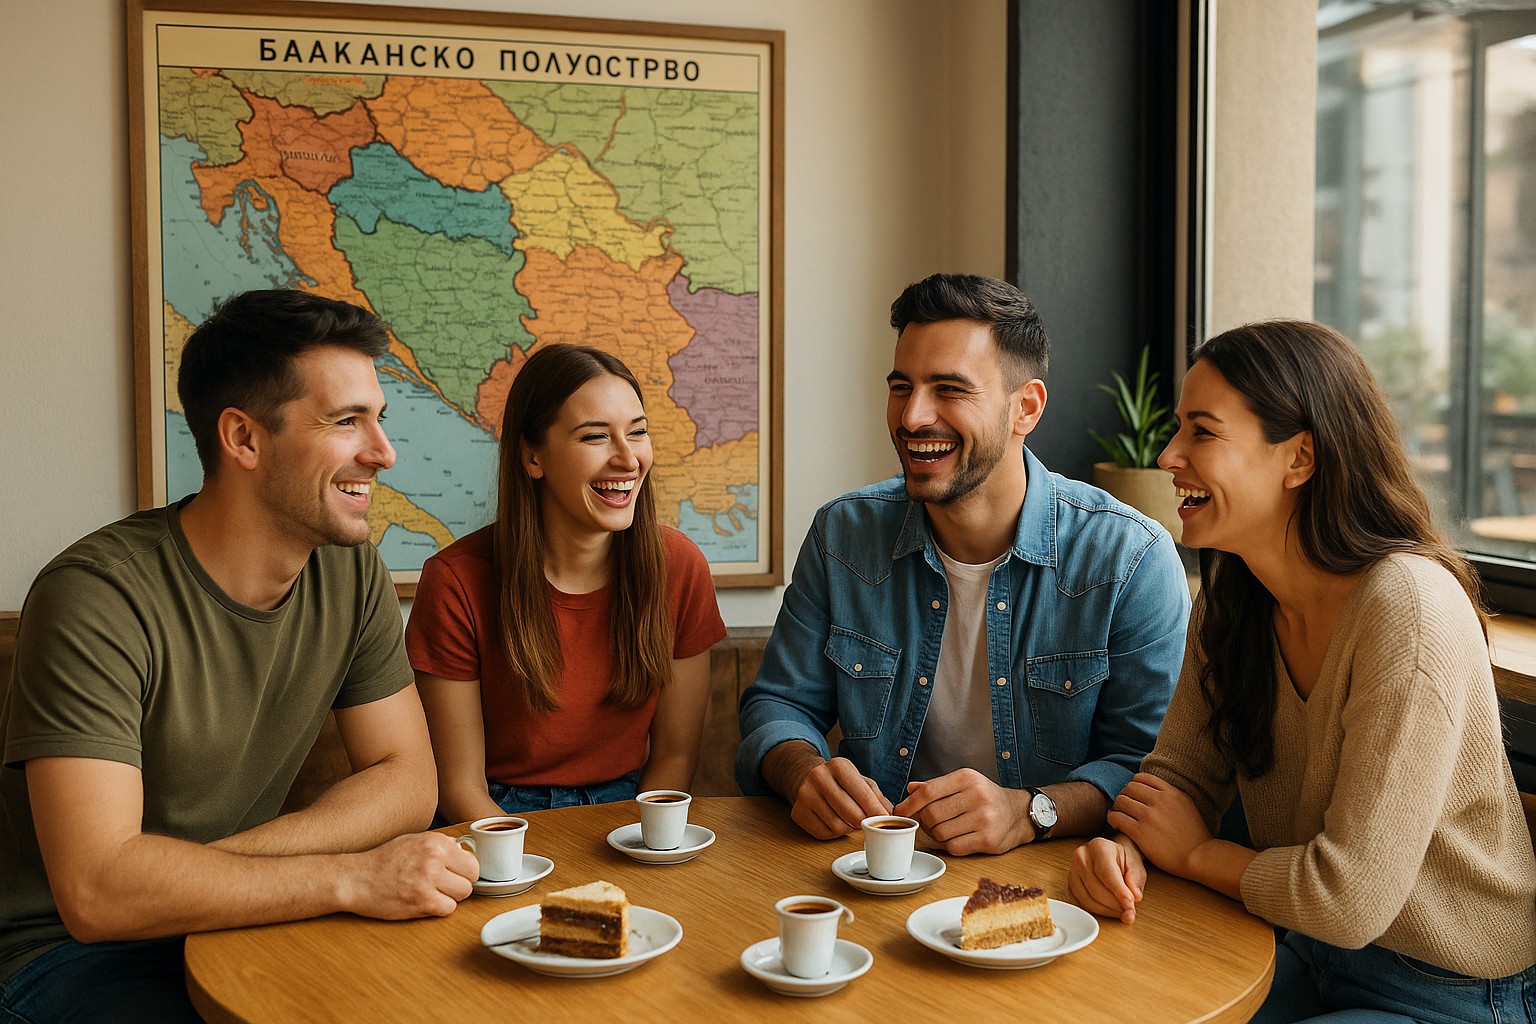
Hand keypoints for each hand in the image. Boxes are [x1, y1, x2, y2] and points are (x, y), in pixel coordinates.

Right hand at [339, 832, 477, 918]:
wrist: (356, 878)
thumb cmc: (383, 860)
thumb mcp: (414, 840)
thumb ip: (441, 845)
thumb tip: (463, 853)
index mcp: (435, 842)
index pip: (472, 861)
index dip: (464, 871)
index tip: (455, 874)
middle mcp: (434, 858)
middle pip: (470, 880)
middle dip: (459, 885)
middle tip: (442, 886)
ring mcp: (428, 881)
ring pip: (461, 895)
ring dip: (449, 897)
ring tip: (431, 893)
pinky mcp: (420, 901)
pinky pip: (447, 909)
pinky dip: (437, 909)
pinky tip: (423, 902)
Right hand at [789, 756, 892, 838]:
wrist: (804, 776)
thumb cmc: (838, 780)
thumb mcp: (859, 780)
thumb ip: (876, 795)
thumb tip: (890, 813)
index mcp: (838, 766)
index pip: (862, 793)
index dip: (876, 810)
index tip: (885, 819)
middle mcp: (819, 777)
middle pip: (851, 812)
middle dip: (864, 821)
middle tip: (869, 823)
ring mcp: (806, 795)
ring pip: (838, 825)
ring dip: (849, 828)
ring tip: (851, 820)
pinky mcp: (798, 813)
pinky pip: (824, 833)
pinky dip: (835, 833)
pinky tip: (837, 822)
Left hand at [894, 769, 1031, 854]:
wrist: (1017, 813)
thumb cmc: (984, 797)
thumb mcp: (963, 784)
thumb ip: (936, 786)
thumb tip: (910, 790)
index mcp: (966, 778)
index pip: (928, 791)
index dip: (910, 804)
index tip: (900, 811)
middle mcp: (976, 796)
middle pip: (931, 814)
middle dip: (925, 821)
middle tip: (928, 823)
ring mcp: (984, 819)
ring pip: (940, 833)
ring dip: (937, 834)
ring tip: (946, 829)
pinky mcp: (988, 839)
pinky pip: (954, 847)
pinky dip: (950, 845)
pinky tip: (959, 838)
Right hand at [1068, 836, 1146, 923]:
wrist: (1112, 856)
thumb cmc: (1124, 859)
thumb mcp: (1136, 865)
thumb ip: (1136, 880)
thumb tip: (1135, 896)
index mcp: (1099, 847)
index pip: (1107, 873)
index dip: (1119, 892)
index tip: (1130, 906)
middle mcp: (1082, 857)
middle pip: (1095, 889)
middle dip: (1114, 905)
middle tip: (1130, 911)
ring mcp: (1073, 871)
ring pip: (1087, 899)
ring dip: (1107, 910)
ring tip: (1121, 910)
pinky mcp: (1071, 885)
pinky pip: (1082, 903)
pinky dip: (1098, 910)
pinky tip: (1110, 909)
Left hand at [1107, 773, 1209, 876]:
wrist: (1199, 857)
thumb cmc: (1195, 836)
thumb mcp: (1187, 806)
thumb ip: (1171, 796)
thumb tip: (1156, 790)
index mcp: (1171, 793)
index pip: (1142, 778)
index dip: (1134, 786)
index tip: (1134, 797)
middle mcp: (1159, 800)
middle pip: (1129, 788)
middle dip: (1124, 797)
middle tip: (1124, 809)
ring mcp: (1149, 816)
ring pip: (1120, 801)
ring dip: (1117, 808)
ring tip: (1119, 818)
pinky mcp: (1140, 832)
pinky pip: (1116, 817)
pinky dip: (1112, 820)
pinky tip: (1117, 827)